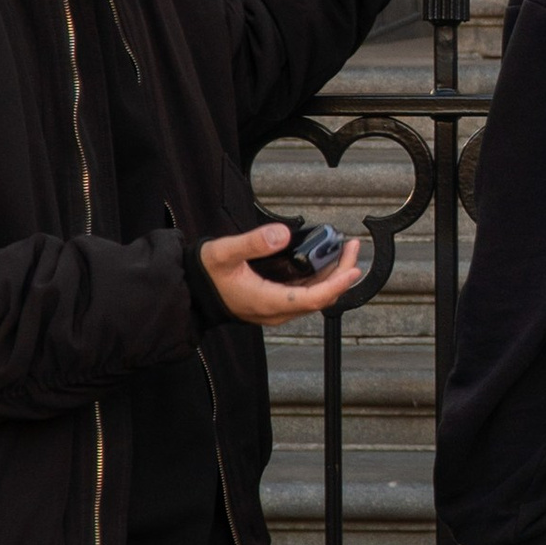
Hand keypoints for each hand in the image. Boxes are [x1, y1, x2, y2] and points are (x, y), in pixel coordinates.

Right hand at [199, 222, 367, 325]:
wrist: (193, 291)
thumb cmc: (206, 275)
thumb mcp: (224, 253)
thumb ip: (253, 243)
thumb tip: (281, 234)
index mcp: (268, 301)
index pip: (313, 298)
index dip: (336, 284)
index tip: (352, 268)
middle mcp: (277, 310)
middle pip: (321, 297)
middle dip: (341, 274)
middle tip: (352, 248)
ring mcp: (277, 308)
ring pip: (315, 296)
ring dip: (333, 275)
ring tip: (344, 250)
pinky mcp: (276, 302)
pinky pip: (305, 294)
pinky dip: (319, 278)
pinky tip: (323, 260)